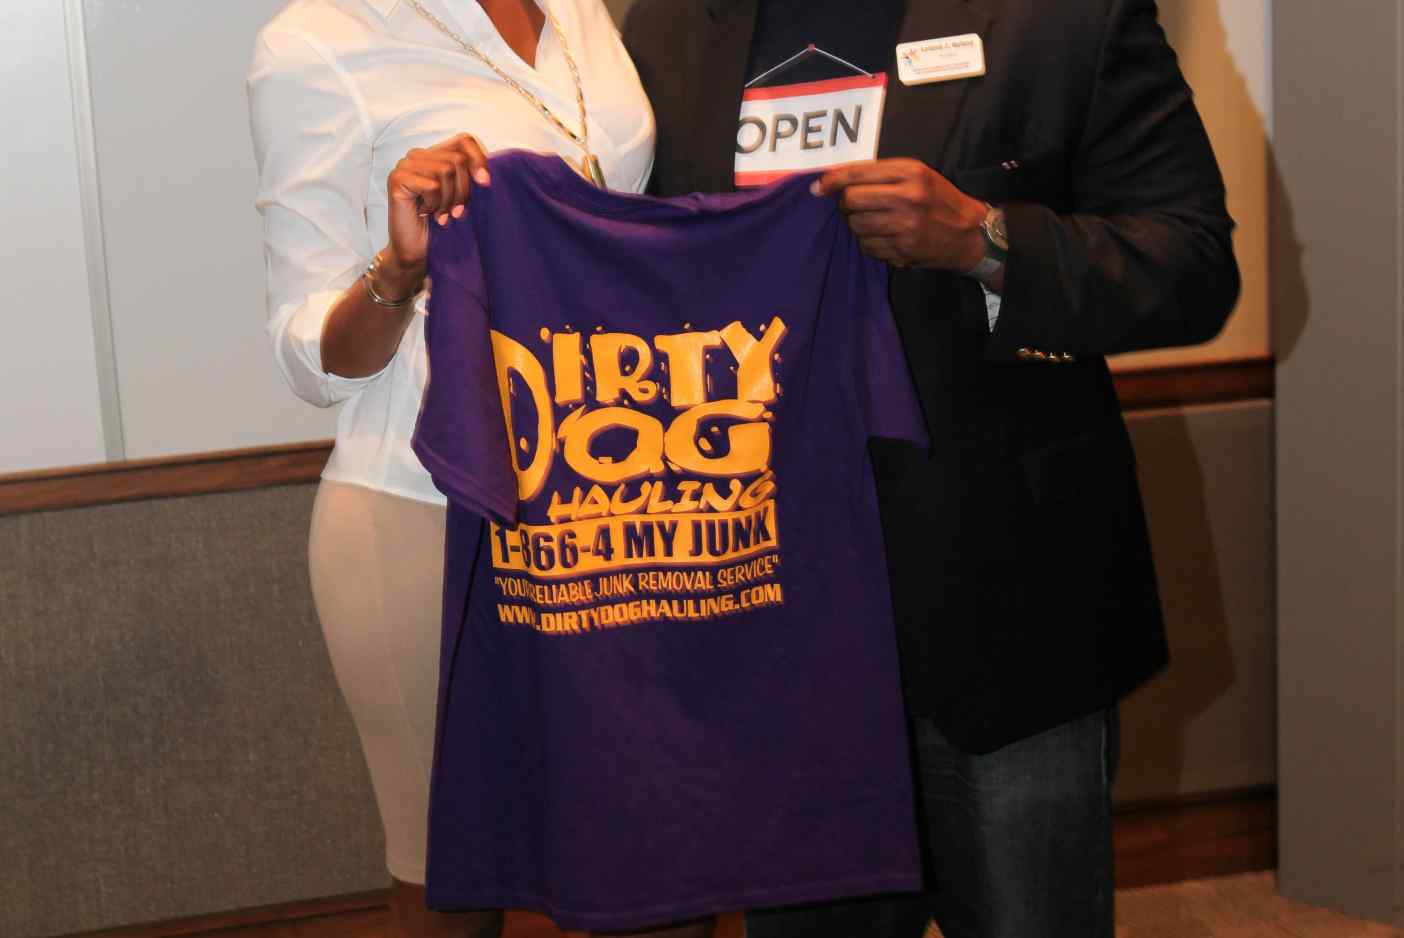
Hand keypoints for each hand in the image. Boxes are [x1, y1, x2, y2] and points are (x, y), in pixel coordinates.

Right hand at [383, 133, 489, 289]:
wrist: (417, 253)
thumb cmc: (440, 225)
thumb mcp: (462, 197)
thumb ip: (470, 177)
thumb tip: (486, 175)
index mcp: (434, 155)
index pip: (464, 141)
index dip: (479, 159)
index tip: (486, 183)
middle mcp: (417, 155)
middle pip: (457, 159)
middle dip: (463, 190)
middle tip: (454, 211)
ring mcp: (405, 165)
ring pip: (446, 170)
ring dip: (449, 200)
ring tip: (440, 214)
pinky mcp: (397, 179)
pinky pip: (432, 185)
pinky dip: (435, 204)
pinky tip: (426, 213)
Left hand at [813, 158, 987, 271]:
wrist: (968, 234)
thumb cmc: (937, 200)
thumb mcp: (917, 175)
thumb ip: (880, 174)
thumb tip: (835, 180)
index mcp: (910, 172)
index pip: (858, 174)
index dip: (832, 181)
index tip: (818, 187)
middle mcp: (907, 197)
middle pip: (851, 200)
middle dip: (846, 204)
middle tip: (853, 205)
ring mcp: (905, 226)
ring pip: (856, 225)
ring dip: (857, 225)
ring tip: (875, 221)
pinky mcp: (902, 250)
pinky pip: (867, 246)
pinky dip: (869, 242)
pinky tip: (885, 237)